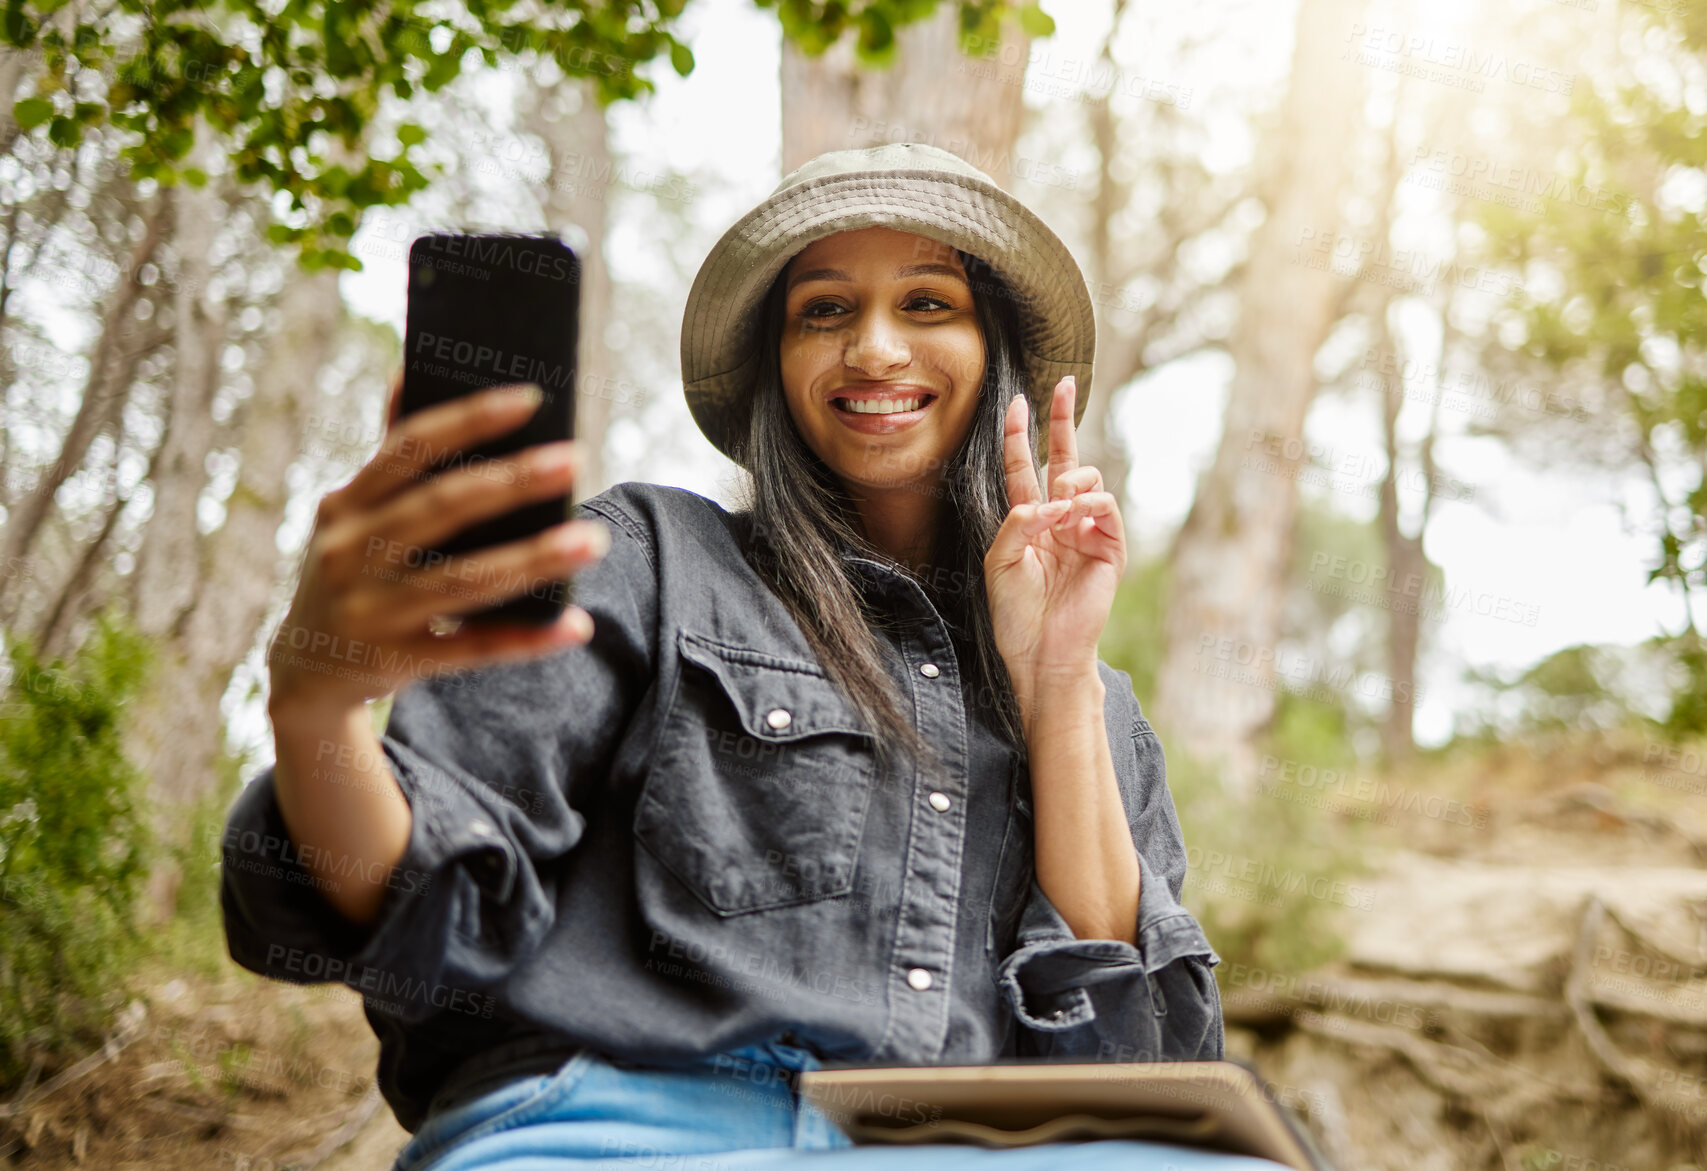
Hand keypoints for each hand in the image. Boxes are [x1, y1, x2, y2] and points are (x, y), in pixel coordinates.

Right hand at [266, 370, 608, 715]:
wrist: (305, 672)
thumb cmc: (354, 570)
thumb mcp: (355, 514)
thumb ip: (391, 453)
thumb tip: (408, 365)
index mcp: (346, 504)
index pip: (409, 448)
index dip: (468, 420)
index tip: (532, 397)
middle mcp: (351, 553)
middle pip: (440, 509)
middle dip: (511, 482)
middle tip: (576, 457)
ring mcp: (369, 611)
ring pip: (463, 582)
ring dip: (533, 560)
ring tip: (595, 540)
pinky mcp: (393, 662)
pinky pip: (471, 649)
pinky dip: (526, 640)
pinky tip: (575, 625)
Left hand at [984, 375, 1125, 719]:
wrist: (1041, 652)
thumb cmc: (1016, 614)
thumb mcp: (1001, 562)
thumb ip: (1016, 522)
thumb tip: (1048, 498)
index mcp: (1028, 522)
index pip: (1024, 468)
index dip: (1021, 436)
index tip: (1018, 403)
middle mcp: (1059, 520)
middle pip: (1064, 458)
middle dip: (1064, 420)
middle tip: (1064, 384)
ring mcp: (1086, 532)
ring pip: (1085, 479)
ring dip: (1069, 482)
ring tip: (1059, 506)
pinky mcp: (1109, 549)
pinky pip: (1105, 508)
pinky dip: (1089, 504)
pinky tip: (1074, 515)